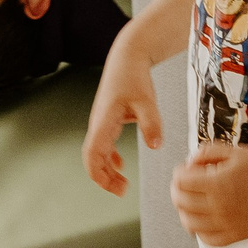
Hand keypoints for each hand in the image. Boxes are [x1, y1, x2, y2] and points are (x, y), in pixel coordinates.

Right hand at [82, 44, 161, 195]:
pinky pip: (104, 145)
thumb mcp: (146, 100)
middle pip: (93, 158)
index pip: (92, 155)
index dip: (98, 174)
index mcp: (103, 121)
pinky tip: (121, 165)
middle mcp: (98, 124)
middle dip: (104, 177)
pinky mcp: (109, 120)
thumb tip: (155, 146)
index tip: (113, 186)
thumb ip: (151, 123)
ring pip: (98, 153)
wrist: (128, 57)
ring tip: (122, 184)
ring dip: (107, 170)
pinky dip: (111, 158)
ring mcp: (102, 123)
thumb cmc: (133, 75)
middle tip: (122, 191)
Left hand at [170, 143, 247, 246]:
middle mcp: (220, 207)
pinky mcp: (237, 236)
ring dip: (185, 210)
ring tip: (193, 201)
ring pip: (190, 224)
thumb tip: (188, 164)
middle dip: (178, 190)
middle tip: (186, 183)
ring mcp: (228, 225)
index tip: (185, 170)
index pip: (181, 182)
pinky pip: (207, 239)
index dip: (179, 173)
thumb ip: (207, 153)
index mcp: (219, 184)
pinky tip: (204, 218)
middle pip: (181, 202)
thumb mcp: (235, 152)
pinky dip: (200, 230)